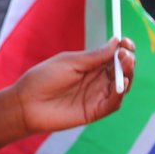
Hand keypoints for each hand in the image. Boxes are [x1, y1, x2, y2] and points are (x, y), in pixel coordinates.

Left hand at [13, 38, 135, 134]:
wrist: (26, 103)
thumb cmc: (43, 78)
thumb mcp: (69, 62)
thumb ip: (94, 56)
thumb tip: (116, 42)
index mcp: (89, 65)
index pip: (113, 56)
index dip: (123, 49)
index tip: (127, 42)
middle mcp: (96, 80)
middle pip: (120, 70)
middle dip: (127, 61)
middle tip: (126, 54)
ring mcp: (97, 95)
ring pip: (121, 86)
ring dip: (127, 75)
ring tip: (126, 63)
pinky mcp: (95, 111)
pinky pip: (113, 103)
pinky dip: (120, 94)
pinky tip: (121, 84)